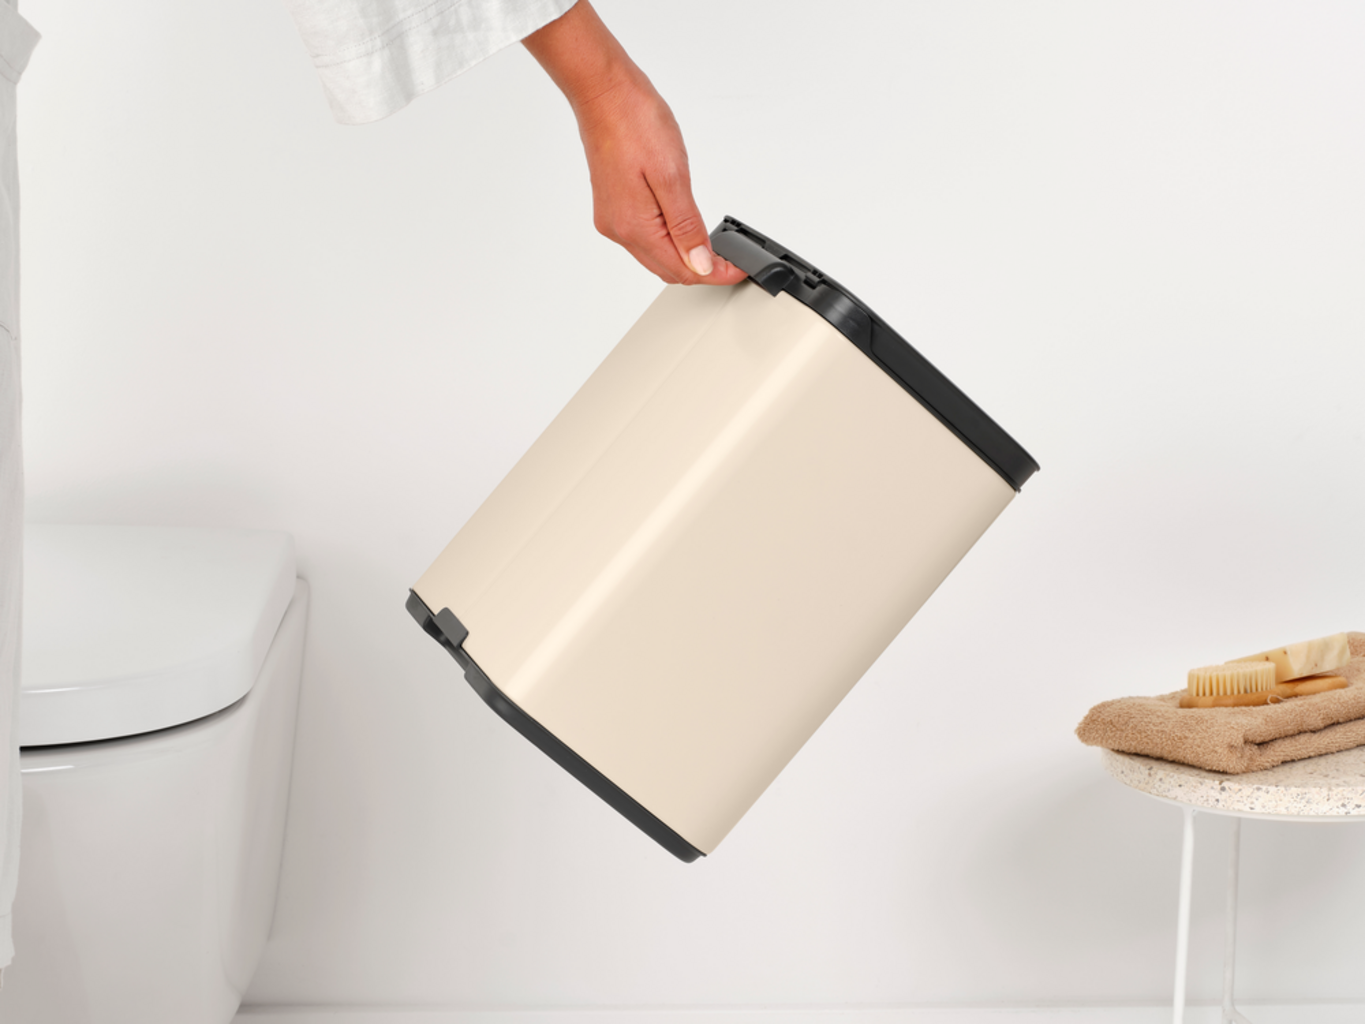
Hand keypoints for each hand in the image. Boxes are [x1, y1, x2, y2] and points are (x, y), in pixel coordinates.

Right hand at [524, 2, 746, 285]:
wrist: (603, 92)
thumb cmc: (634, 122)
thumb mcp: (672, 176)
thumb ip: (686, 227)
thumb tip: (700, 264)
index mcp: (635, 227)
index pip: (683, 270)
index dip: (716, 274)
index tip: (740, 269)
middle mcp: (619, 230)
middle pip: (668, 269)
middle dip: (702, 270)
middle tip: (732, 261)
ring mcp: (613, 219)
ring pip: (655, 256)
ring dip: (684, 258)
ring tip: (713, 248)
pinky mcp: (613, 206)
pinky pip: (644, 238)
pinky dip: (667, 241)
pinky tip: (681, 230)